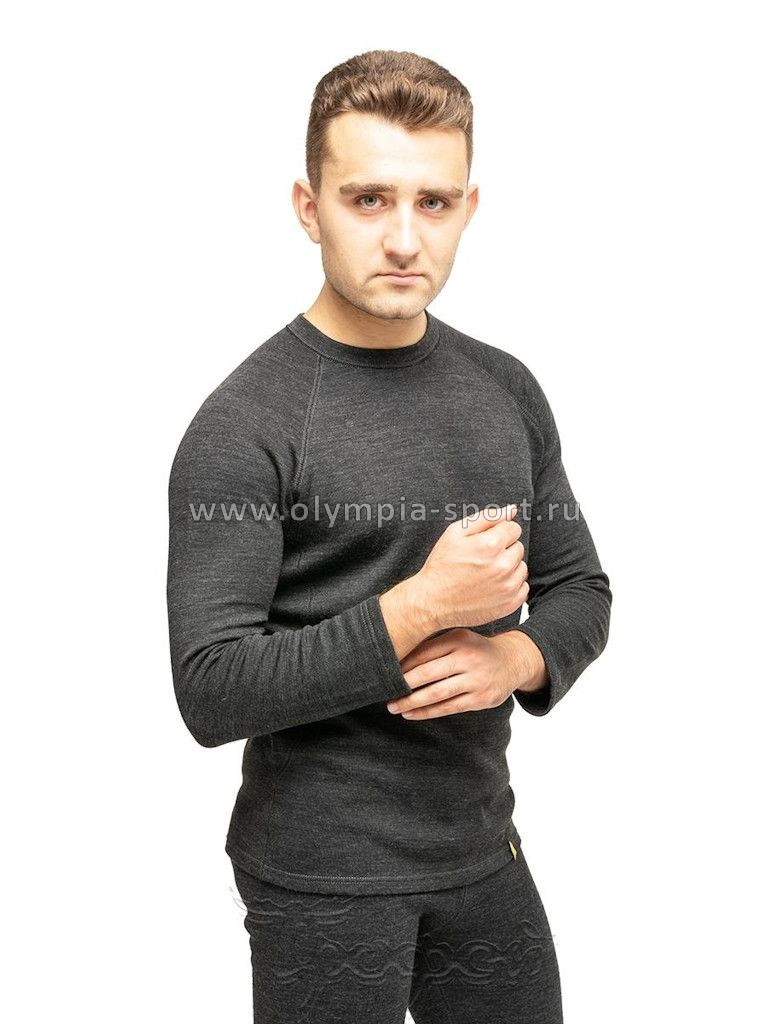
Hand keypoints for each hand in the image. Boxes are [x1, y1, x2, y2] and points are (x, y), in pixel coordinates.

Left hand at [386, 627, 525, 719]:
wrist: (512, 661)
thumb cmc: (475, 648)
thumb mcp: (459, 637)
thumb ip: (434, 644)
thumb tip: (397, 656)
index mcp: (459, 639)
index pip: (424, 652)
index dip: (403, 664)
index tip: (384, 671)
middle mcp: (468, 658)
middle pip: (428, 673)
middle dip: (403, 684)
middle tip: (384, 691)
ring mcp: (475, 680)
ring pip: (437, 694)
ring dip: (412, 702)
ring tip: (394, 706)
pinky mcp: (480, 699)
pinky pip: (449, 708)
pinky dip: (427, 712)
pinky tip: (411, 714)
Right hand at [414, 504, 528, 630]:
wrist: (433, 602)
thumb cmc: (442, 566)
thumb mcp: (455, 533)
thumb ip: (486, 518)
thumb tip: (512, 510)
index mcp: (490, 545)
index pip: (513, 528)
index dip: (498, 532)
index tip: (485, 542)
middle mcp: (502, 566)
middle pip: (518, 547)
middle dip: (503, 549)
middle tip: (482, 559)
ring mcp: (507, 587)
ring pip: (521, 567)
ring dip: (508, 567)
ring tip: (486, 573)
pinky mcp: (509, 603)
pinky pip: (523, 587)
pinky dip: (510, 585)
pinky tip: (492, 586)